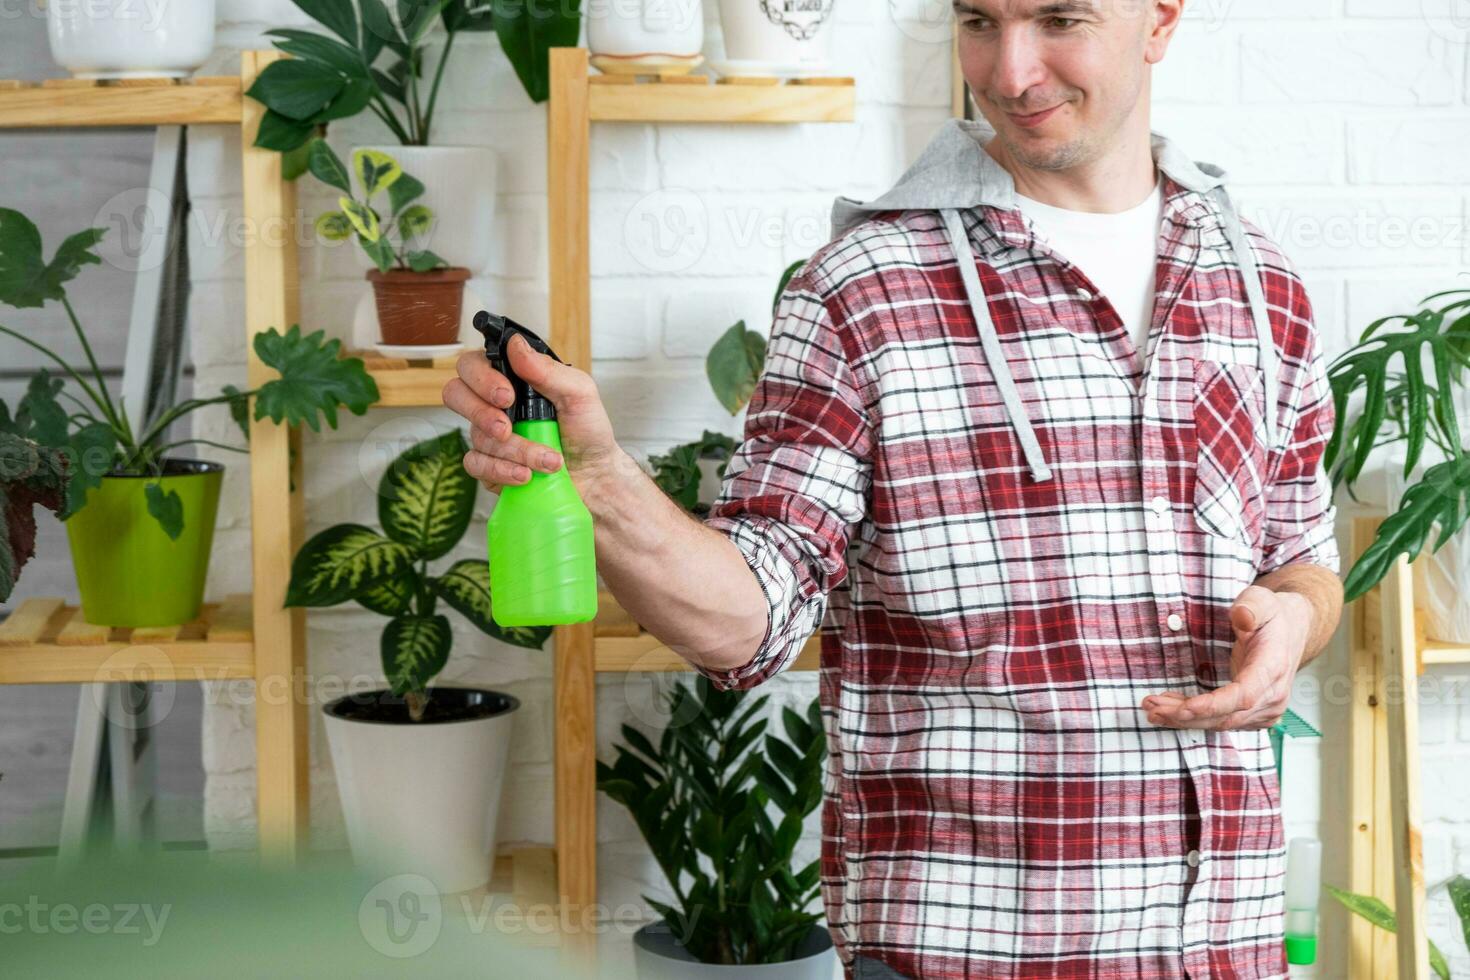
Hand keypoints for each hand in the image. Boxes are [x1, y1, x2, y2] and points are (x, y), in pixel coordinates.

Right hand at [442, 333, 621, 493]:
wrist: (595, 475)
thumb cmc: (587, 431)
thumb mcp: (579, 393)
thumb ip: (548, 370)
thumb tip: (516, 345)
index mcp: (514, 379)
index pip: (474, 364)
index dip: (481, 377)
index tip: (507, 395)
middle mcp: (496, 404)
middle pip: (455, 393)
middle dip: (480, 412)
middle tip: (506, 426)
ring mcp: (489, 435)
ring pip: (476, 436)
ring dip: (516, 450)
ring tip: (548, 460)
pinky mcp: (489, 465)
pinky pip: (476, 465)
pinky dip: (502, 471)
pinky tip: (526, 475)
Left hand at [1142, 586, 1313, 731]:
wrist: (1290, 629)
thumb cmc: (1271, 615)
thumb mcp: (1261, 600)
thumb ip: (1251, 606)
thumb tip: (1242, 616)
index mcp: (1274, 668)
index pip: (1244, 695)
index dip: (1214, 705)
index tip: (1184, 709)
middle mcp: (1273, 695)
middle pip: (1227, 716)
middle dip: (1187, 715)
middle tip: (1152, 708)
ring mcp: (1266, 708)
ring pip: (1222, 723)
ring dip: (1186, 719)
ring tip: (1153, 710)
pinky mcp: (1255, 714)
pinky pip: (1224, 721)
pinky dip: (1196, 718)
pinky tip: (1171, 708)